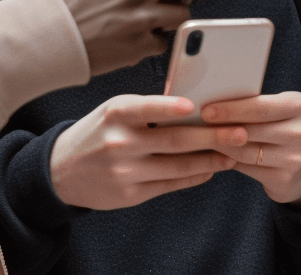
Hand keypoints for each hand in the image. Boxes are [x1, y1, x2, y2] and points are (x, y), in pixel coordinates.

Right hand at [50, 95, 247, 209]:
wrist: (61, 170)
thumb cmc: (97, 131)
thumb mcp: (114, 111)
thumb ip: (147, 109)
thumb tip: (194, 106)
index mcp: (115, 114)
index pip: (147, 107)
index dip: (171, 107)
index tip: (196, 106)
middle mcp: (119, 142)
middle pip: (174, 139)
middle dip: (211, 136)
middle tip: (239, 132)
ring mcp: (125, 171)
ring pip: (177, 166)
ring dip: (210, 159)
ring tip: (232, 152)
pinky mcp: (130, 195)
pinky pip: (170, 185)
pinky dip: (194, 176)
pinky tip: (210, 168)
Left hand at [202, 92, 300, 207]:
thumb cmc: (281, 131)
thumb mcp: (278, 112)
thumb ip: (255, 106)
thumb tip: (213, 101)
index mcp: (300, 105)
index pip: (262, 106)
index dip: (232, 109)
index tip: (206, 110)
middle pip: (253, 128)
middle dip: (223, 125)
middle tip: (199, 123)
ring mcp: (295, 158)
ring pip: (247, 151)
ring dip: (221, 145)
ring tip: (203, 138)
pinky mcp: (285, 179)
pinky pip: (248, 168)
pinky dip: (228, 160)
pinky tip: (216, 155)